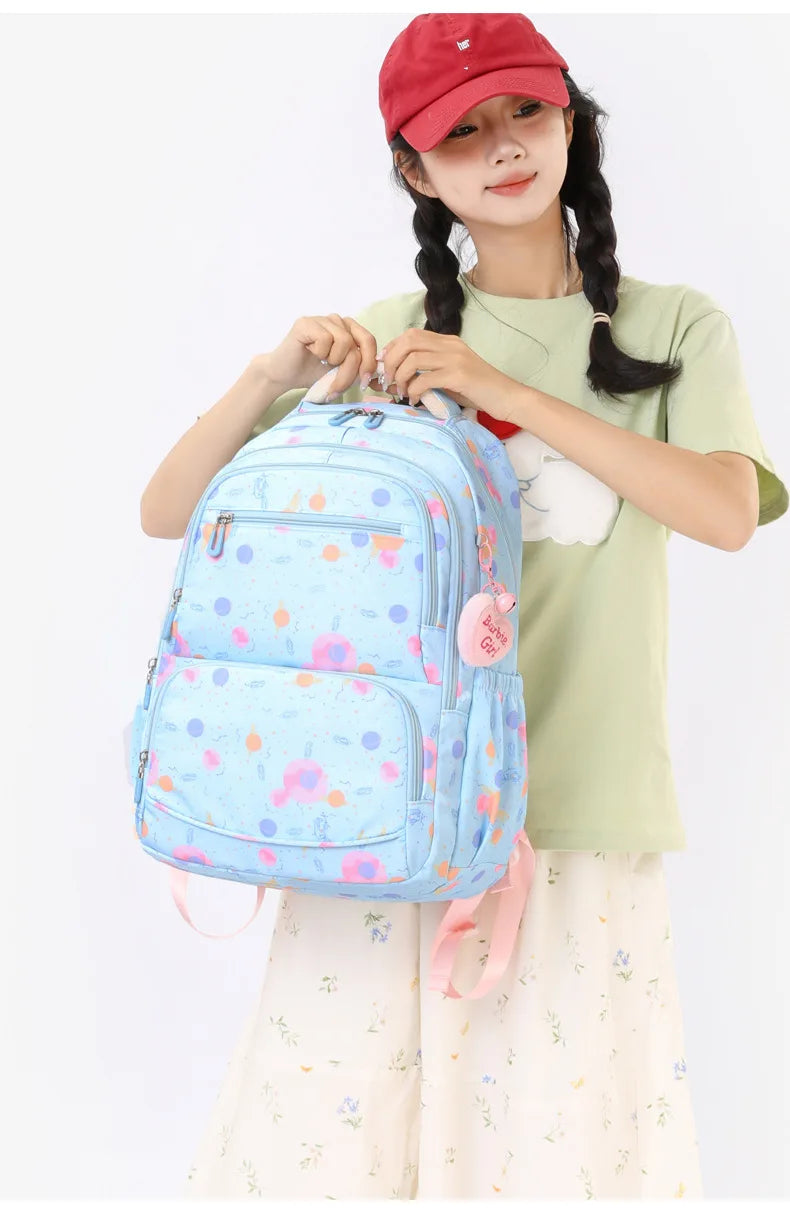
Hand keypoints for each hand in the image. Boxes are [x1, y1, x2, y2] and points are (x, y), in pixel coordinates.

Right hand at [260, 314, 378, 396]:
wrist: (284, 375)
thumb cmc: (312, 372)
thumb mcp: (342, 371)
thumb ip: (359, 366)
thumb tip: (380, 370)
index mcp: (348, 329)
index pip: (369, 341)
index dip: (369, 364)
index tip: (363, 383)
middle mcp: (337, 320)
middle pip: (358, 345)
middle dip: (350, 371)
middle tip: (338, 387)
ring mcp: (322, 319)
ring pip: (344, 343)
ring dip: (333, 362)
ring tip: (321, 363)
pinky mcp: (306, 322)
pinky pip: (326, 340)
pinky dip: (319, 354)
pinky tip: (309, 353)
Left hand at [374, 329, 516, 422]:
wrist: (507, 397)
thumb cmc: (478, 390)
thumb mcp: (451, 375)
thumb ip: (429, 372)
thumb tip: (398, 378)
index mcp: (448, 341)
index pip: (411, 335)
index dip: (393, 349)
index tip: (387, 367)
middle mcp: (450, 345)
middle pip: (408, 342)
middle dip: (392, 361)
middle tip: (389, 381)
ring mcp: (455, 358)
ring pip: (413, 359)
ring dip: (401, 377)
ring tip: (402, 392)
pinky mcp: (459, 375)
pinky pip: (425, 379)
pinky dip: (414, 391)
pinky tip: (416, 400)